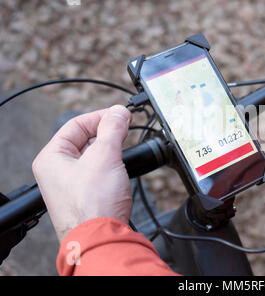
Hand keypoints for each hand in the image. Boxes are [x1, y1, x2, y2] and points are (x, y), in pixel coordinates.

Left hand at [32, 105, 131, 240]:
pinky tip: (122, 167)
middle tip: (126, 128)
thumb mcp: (104, 156)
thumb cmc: (93, 203)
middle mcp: (58, 170)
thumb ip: (113, 129)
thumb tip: (119, 111)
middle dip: (107, 132)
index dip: (100, 116)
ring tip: (126, 147)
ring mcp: (72, 185)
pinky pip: (99, 171)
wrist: (101, 239)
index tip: (121, 115)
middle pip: (85, 139)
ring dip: (111, 149)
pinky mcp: (87, 195)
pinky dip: (112, 165)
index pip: (76, 125)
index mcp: (51, 157)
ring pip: (94, 156)